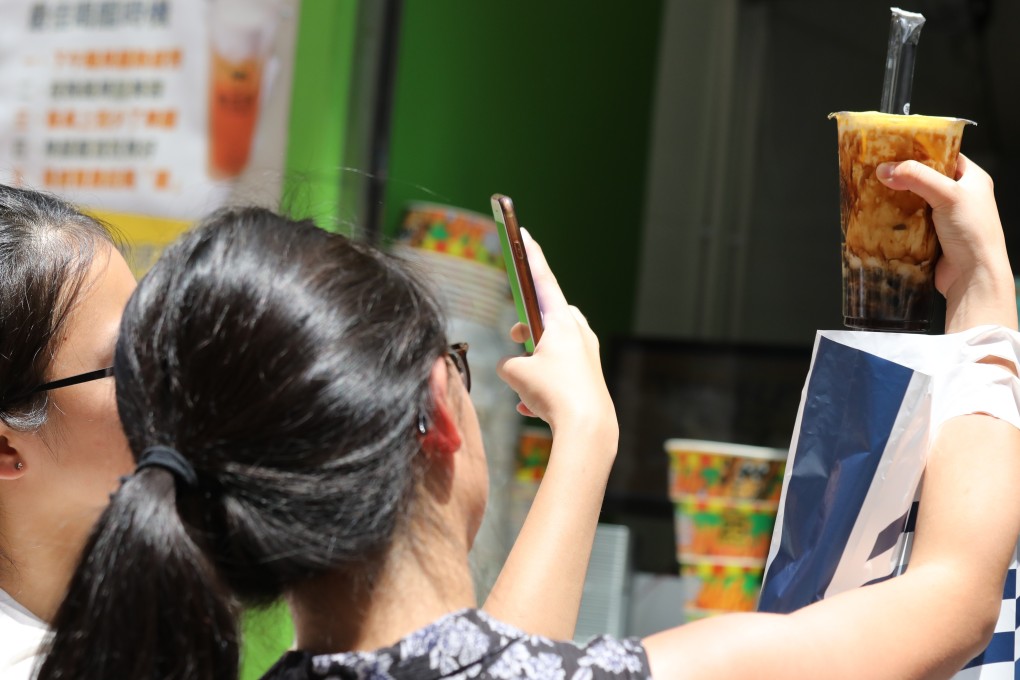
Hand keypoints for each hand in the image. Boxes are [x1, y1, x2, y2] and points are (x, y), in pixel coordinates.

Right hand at [496, 230, 616, 442]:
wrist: (588, 428)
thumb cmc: (554, 393)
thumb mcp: (517, 374)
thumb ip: (509, 364)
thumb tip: (514, 368)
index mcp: (562, 321)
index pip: (542, 279)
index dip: (529, 256)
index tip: (523, 232)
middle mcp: (578, 333)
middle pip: (549, 315)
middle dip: (527, 327)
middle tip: (515, 336)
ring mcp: (586, 355)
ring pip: (552, 348)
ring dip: (533, 364)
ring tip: (523, 386)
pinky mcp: (589, 377)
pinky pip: (559, 374)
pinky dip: (543, 387)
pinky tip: (530, 407)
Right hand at [876, 154, 1015, 331]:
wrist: (973, 277)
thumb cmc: (973, 233)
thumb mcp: (948, 196)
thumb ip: (917, 178)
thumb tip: (885, 170)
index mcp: (973, 179)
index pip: (945, 155)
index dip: (922, 149)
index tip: (896, 147)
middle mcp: (961, 196)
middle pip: (926, 177)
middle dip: (904, 175)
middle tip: (880, 169)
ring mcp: (946, 217)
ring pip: (916, 200)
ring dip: (898, 198)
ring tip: (875, 189)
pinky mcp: (933, 236)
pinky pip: (910, 221)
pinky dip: (897, 218)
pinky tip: (881, 214)